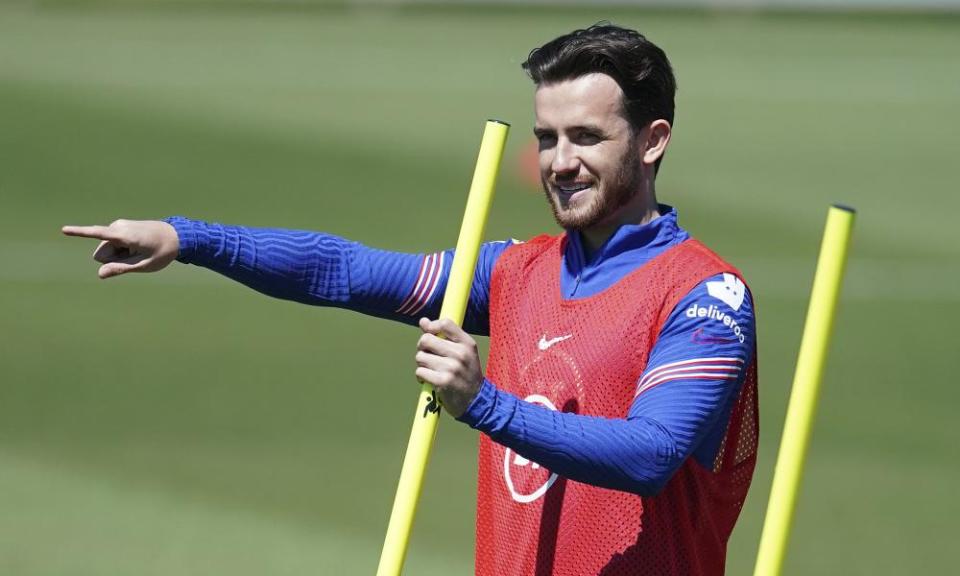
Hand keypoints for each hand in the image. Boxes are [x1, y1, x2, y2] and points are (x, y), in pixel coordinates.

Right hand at [62, 219, 179, 278]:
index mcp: (125, 235)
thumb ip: (121, 269)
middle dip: (113, 260)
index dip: (79, 232)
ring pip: (106, 249)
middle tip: (135, 257)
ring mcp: (118, 225)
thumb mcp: (143, 265)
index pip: (98, 233)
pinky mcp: (119, 227)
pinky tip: (137, 247)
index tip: (63, 229)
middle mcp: (118, 227)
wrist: (177, 236)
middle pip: (101, 253)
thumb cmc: (163, 252)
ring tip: (138, 252)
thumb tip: (100, 273)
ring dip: (118, 255)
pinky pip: (112, 244)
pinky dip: (121, 250)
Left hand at [415, 317, 482, 418]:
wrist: (476, 401)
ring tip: (432, 371)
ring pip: (420, 357)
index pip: (445, 324)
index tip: (429, 333)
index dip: (432, 326)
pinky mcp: (442, 382)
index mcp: (467, 343)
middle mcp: (460, 354)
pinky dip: (421, 377)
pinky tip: (430, 380)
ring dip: (422, 364)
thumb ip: (443, 336)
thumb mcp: (463, 352)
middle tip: (428, 356)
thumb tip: (423, 321)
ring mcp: (451, 368)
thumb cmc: (466, 374)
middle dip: (422, 348)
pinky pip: (420, 372)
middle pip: (426, 339)